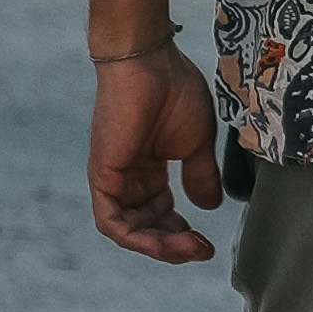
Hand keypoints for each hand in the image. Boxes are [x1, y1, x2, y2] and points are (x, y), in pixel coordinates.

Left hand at [86, 46, 225, 263]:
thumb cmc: (173, 89)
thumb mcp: (196, 141)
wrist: (150, 61)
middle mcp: (128, 176)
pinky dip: (134, 238)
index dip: (182, 233)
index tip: (208, 243)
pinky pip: (111, 222)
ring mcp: (112, 177)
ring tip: (190, 248)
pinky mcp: (102, 175)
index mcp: (148, 168)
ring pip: (129, 230)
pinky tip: (162, 242)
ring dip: (159, 246)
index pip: (160, 213)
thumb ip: (200, 175)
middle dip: (174, 244)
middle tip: (203, 250)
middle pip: (146, 226)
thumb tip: (210, 207)